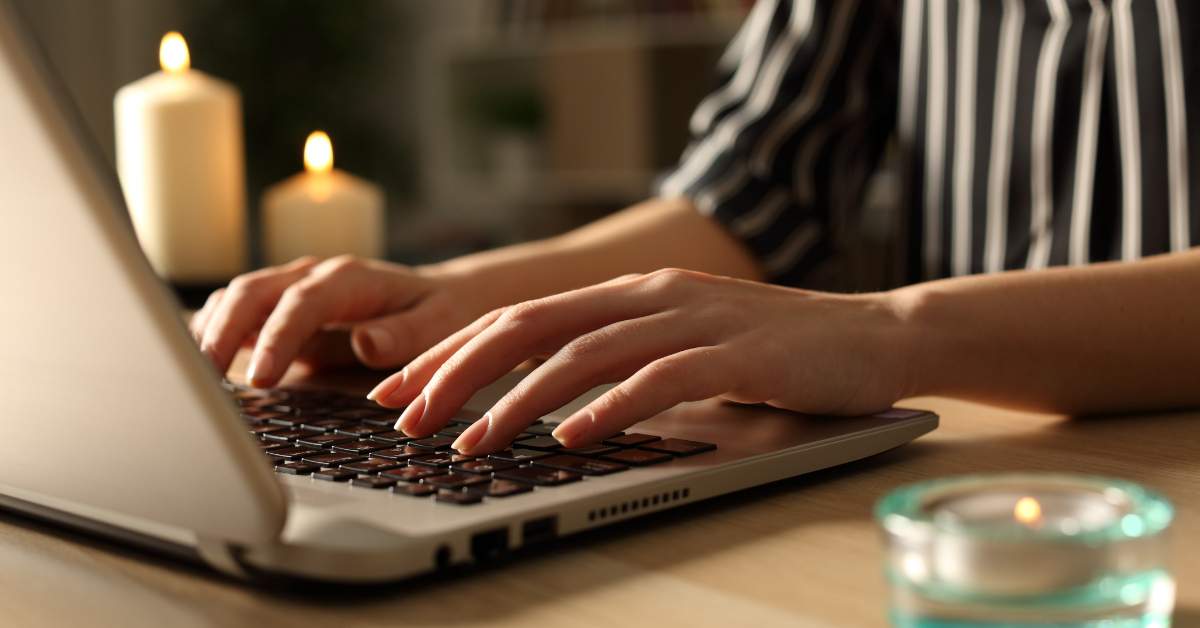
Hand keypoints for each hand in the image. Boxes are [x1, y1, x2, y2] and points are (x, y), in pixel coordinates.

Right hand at [189, 256, 475, 387]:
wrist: (436, 297)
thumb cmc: (438, 313)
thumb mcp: (438, 323)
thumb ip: (403, 334)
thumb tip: (366, 342)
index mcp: (350, 278)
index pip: (302, 303)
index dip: (276, 338)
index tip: (260, 379)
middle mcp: (312, 275)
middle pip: (252, 292)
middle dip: (222, 334)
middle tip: (204, 383)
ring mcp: (290, 288)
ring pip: (235, 299)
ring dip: (208, 334)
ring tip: (191, 379)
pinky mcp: (278, 308)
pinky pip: (234, 312)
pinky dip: (211, 333)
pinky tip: (196, 364)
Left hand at [367, 269, 914, 454]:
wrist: (875, 335)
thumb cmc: (773, 351)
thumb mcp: (682, 343)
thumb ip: (621, 357)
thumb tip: (549, 398)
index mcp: (631, 292)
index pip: (522, 315)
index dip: (453, 349)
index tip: (401, 387)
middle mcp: (652, 296)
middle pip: (532, 324)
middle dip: (459, 371)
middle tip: (408, 416)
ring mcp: (694, 320)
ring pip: (584, 352)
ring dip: (518, 400)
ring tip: (471, 441)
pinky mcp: (737, 354)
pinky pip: (660, 379)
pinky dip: (609, 407)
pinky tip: (572, 436)